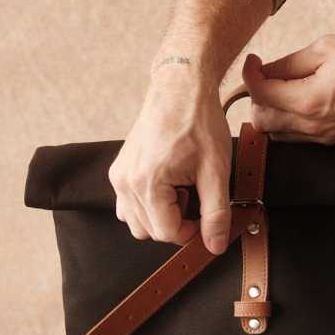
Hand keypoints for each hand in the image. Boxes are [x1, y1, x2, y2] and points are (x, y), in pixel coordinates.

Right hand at [108, 68, 232, 253]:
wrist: (180, 88)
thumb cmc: (198, 123)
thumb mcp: (216, 172)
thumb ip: (216, 214)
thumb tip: (215, 246)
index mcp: (146, 184)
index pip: (167, 233)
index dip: (192, 233)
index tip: (207, 219)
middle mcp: (124, 182)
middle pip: (150, 231)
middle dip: (177, 223)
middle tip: (195, 198)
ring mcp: (118, 175)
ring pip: (136, 221)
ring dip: (161, 216)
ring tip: (182, 190)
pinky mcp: (119, 169)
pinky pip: (128, 204)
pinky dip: (148, 205)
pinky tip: (168, 186)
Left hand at [243, 33, 334, 142]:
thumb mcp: (327, 48)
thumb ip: (290, 62)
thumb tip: (265, 70)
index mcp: (307, 100)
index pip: (259, 93)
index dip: (249, 73)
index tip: (254, 60)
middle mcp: (310, 125)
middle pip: (260, 119)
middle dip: (256, 96)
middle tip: (266, 75)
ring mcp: (321, 136)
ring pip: (275, 132)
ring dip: (270, 112)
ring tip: (281, 89)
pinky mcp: (330, 140)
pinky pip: (295, 136)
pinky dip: (286, 121)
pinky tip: (297, 102)